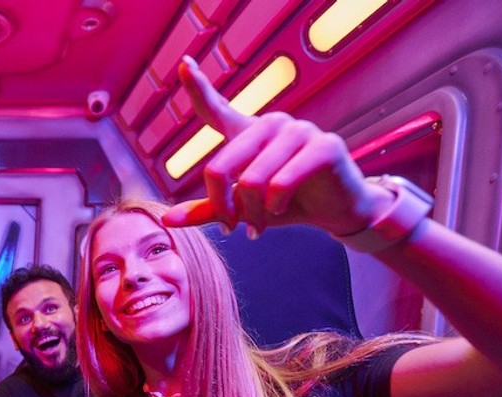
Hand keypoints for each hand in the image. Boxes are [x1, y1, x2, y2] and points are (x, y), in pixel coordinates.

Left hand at [163, 56, 387, 237]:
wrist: (334, 212)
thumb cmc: (284, 204)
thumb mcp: (242, 209)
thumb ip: (208, 211)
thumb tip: (167, 220)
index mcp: (247, 133)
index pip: (217, 109)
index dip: (197, 87)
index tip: (183, 64)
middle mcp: (271, 124)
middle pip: (220, 166)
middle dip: (221, 206)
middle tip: (229, 228)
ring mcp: (299, 130)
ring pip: (250, 181)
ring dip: (250, 214)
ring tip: (257, 227)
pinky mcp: (324, 146)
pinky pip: (280, 183)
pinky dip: (274, 207)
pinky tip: (280, 210)